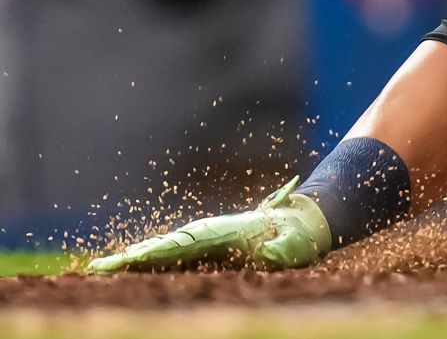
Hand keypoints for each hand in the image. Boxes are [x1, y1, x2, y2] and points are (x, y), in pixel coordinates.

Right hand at [86, 178, 330, 273]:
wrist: (304, 221)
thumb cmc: (299, 238)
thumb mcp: (295, 246)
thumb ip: (283, 250)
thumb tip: (270, 255)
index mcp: (226, 234)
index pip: (185, 244)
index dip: (157, 252)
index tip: (132, 258)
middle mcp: (212, 235)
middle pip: (167, 245)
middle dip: (135, 257)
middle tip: (100, 268)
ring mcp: (209, 240)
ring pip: (167, 249)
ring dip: (138, 258)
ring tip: (106, 267)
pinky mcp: (211, 248)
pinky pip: (176, 256)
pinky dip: (153, 260)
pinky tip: (134, 265)